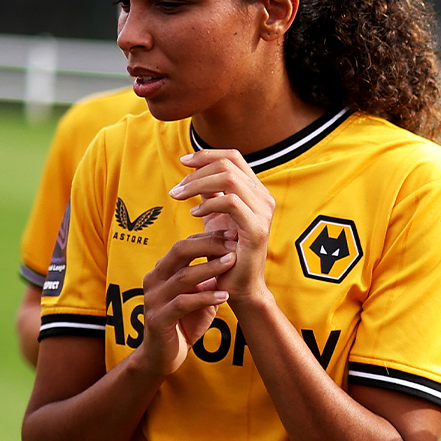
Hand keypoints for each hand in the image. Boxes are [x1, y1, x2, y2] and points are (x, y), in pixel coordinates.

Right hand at [129, 234, 233, 377]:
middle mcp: (154, 280)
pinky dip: (205, 297)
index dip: (208, 238)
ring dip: (210, 269)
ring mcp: (153, 299)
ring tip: (232, 263)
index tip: (232, 234)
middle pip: (179, 252)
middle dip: (208, 246)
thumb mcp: (199, 295)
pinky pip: (182, 303)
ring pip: (182, 277)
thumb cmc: (184, 322)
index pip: (184, 245)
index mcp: (162, 271)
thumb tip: (233, 255)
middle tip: (233, 245)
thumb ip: (210, 278)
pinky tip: (224, 296)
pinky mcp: (158, 318)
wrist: (165, 355)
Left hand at [171, 149, 276, 303]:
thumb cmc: (226, 253)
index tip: (183, 162)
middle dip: (196, 172)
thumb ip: (210, 193)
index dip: (207, 154)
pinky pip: (230, 202)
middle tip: (176, 190)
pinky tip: (194, 215)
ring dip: (197, 185)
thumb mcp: (215, 217)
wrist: (239, 286)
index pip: (233, 157)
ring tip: (180, 198)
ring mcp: (263, 213)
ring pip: (228, 178)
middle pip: (228, 164)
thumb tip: (195, 171)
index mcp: (256, 192)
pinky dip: (208, 203)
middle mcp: (264, 199)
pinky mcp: (256, 229)